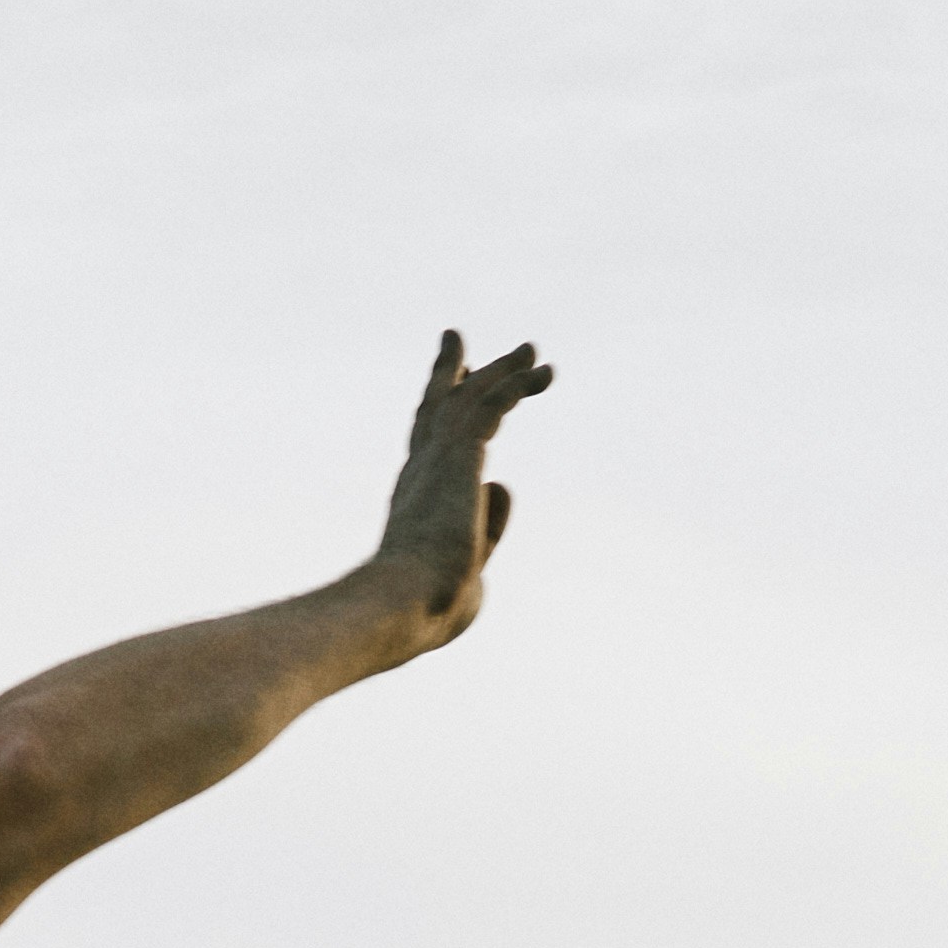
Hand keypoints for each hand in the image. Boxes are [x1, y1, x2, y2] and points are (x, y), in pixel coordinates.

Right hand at [361, 329, 552, 643]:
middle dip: (449, 374)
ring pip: (470, 399)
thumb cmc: (427, 605)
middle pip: (437, 409)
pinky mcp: (459, 457)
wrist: (404, 602)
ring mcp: (437, 461)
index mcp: (416, 500)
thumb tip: (501, 486)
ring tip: (533, 352)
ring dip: (501, 372)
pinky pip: (491, 406)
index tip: (450, 389)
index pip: (427, 448)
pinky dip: (516, 384)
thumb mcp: (469, 566)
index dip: (439, 415)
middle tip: (455, 342)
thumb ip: (488, 527)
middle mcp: (420, 472)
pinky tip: (543, 371)